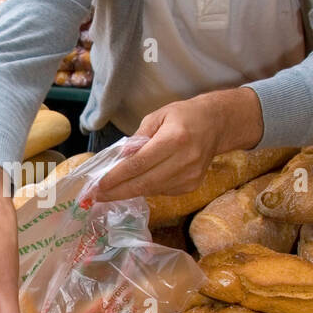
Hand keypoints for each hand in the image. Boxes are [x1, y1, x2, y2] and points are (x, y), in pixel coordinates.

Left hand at [93, 87, 263, 201]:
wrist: (215, 125)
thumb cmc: (183, 116)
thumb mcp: (157, 116)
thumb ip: (138, 137)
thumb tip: (121, 158)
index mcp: (174, 139)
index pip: (139, 164)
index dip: (117, 177)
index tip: (99, 185)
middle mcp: (184, 161)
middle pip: (145, 182)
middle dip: (118, 191)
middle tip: (97, 196)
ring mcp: (191, 176)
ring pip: (152, 190)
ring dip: (129, 192)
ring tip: (109, 192)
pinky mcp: (192, 186)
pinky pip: (162, 191)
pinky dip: (146, 189)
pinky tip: (135, 184)